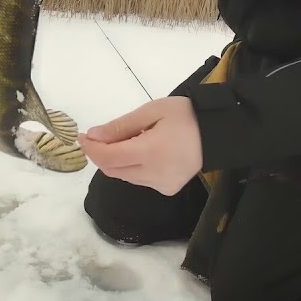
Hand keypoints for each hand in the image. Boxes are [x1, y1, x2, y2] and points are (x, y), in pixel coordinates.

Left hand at [78, 95, 202, 195]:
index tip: (83, 136)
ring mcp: (161, 185)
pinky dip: (134, 167)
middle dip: (102, 154)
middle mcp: (154, 174)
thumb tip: (93, 136)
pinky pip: (140, 180)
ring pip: (125, 176)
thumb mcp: (151, 111)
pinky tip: (147, 152)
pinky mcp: (168, 190)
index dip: (91, 148)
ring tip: (132, 140)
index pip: (108, 158)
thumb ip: (120, 126)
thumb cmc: (185, 115)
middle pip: (112, 170)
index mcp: (150, 152)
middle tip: (101, 136)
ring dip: (118, 160)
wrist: (218, 133)